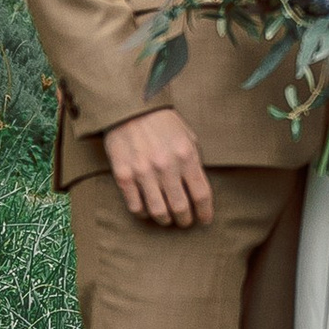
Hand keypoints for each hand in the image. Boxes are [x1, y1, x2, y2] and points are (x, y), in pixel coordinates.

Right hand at [103, 108, 214, 228]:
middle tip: (185, 221)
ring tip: (168, 218)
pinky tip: (147, 210)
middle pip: (180, 207)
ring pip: (158, 212)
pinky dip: (144, 213)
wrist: (130, 107)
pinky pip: (136, 206)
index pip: (201, 194)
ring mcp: (143, 172)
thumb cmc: (162, 122)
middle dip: (185, 220)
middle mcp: (166, 166)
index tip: (205, 220)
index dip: (205, 212)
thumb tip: (198, 189)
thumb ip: (194, 162)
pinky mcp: (124, 175)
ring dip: (166, 220)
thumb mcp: (187, 136)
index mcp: (186, 155)